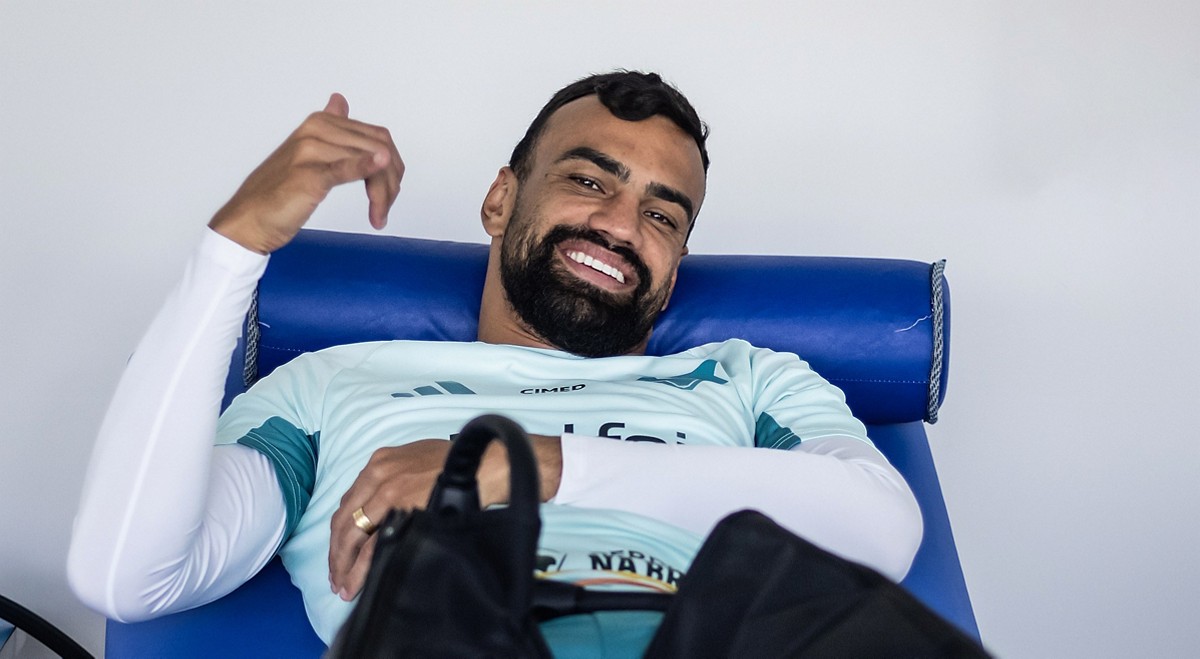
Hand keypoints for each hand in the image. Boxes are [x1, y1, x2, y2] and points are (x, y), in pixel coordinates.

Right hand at [208, 93, 404, 253]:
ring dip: (383, 193)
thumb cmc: (280, 190)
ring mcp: (311, 151)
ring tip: (379, 215)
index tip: (390, 189)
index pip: (376, 136)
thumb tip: (340, 100)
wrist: (250, 218)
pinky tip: (381, 170)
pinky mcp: (309, 175)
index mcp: (320, 123)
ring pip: (369, 161)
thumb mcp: (308, 154)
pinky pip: (344, 168)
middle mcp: (316, 131)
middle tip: (386, 207)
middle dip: (392, 181)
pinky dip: (366, 169)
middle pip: (378, 148)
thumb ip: (330, 129)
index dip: (393, 164)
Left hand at [327, 434, 562, 599]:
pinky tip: (355, 584)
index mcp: (380, 462)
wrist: (482, 464)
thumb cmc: (459, 466)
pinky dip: (358, 568)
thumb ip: (397, 481)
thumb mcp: (418, 464)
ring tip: (343, 586)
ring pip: (352, 535)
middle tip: (336, 576)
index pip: (349, 502)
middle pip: (344, 520)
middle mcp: (377, 474)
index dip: (341, 532)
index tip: (340, 551)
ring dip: (344, 564)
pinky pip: (370, 546)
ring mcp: (386, 492)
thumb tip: (387, 510)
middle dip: (337, 552)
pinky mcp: (398, 509)